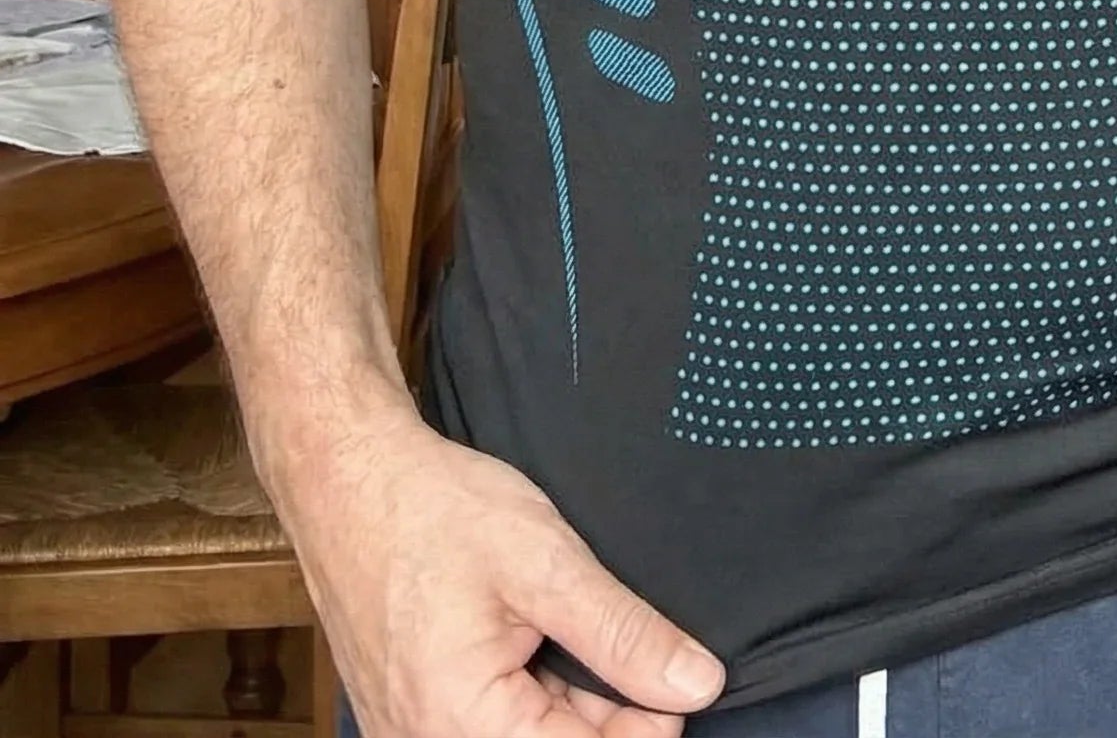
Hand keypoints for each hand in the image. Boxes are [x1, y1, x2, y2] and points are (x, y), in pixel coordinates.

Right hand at [281, 400, 725, 737]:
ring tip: (563, 621)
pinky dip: (529, 692)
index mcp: (463, 727)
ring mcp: (412, 737)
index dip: (649, 724)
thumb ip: (623, 634)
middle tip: (620, 634)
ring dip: (568, 700)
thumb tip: (698, 685)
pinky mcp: (408, 717)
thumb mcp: (546, 562)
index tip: (679, 675)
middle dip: (607, 710)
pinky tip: (536, 637)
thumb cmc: (434, 511)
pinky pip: (488, 726)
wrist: (346, 477)